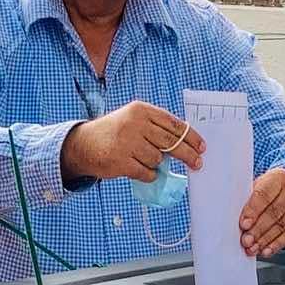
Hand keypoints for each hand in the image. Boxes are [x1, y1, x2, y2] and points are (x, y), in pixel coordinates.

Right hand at [61, 101, 204, 183]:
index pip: (174, 124)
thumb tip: (186, 143)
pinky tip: (140, 169)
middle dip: (188, 155)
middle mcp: (135, 124)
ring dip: (156, 164)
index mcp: (141, 110)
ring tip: (143, 159)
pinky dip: (148, 174)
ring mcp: (127, 143)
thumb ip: (156, 127)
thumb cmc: (114, 132)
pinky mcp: (121, 162)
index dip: (191, 137)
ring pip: (158, 159)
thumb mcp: (133, 119)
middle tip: (197, 163)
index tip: (201, 147)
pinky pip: (147, 173)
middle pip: (171, 142)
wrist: (83, 144)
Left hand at [240, 168, 284, 256]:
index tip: (243, 224)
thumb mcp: (258, 188)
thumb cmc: (269, 191)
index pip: (264, 194)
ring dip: (264, 240)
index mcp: (278, 178)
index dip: (253, 210)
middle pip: (273, 212)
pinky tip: (266, 251)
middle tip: (246, 240)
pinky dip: (276, 245)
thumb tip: (237, 221)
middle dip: (257, 229)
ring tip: (252, 248)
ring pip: (281, 226)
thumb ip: (248, 201)